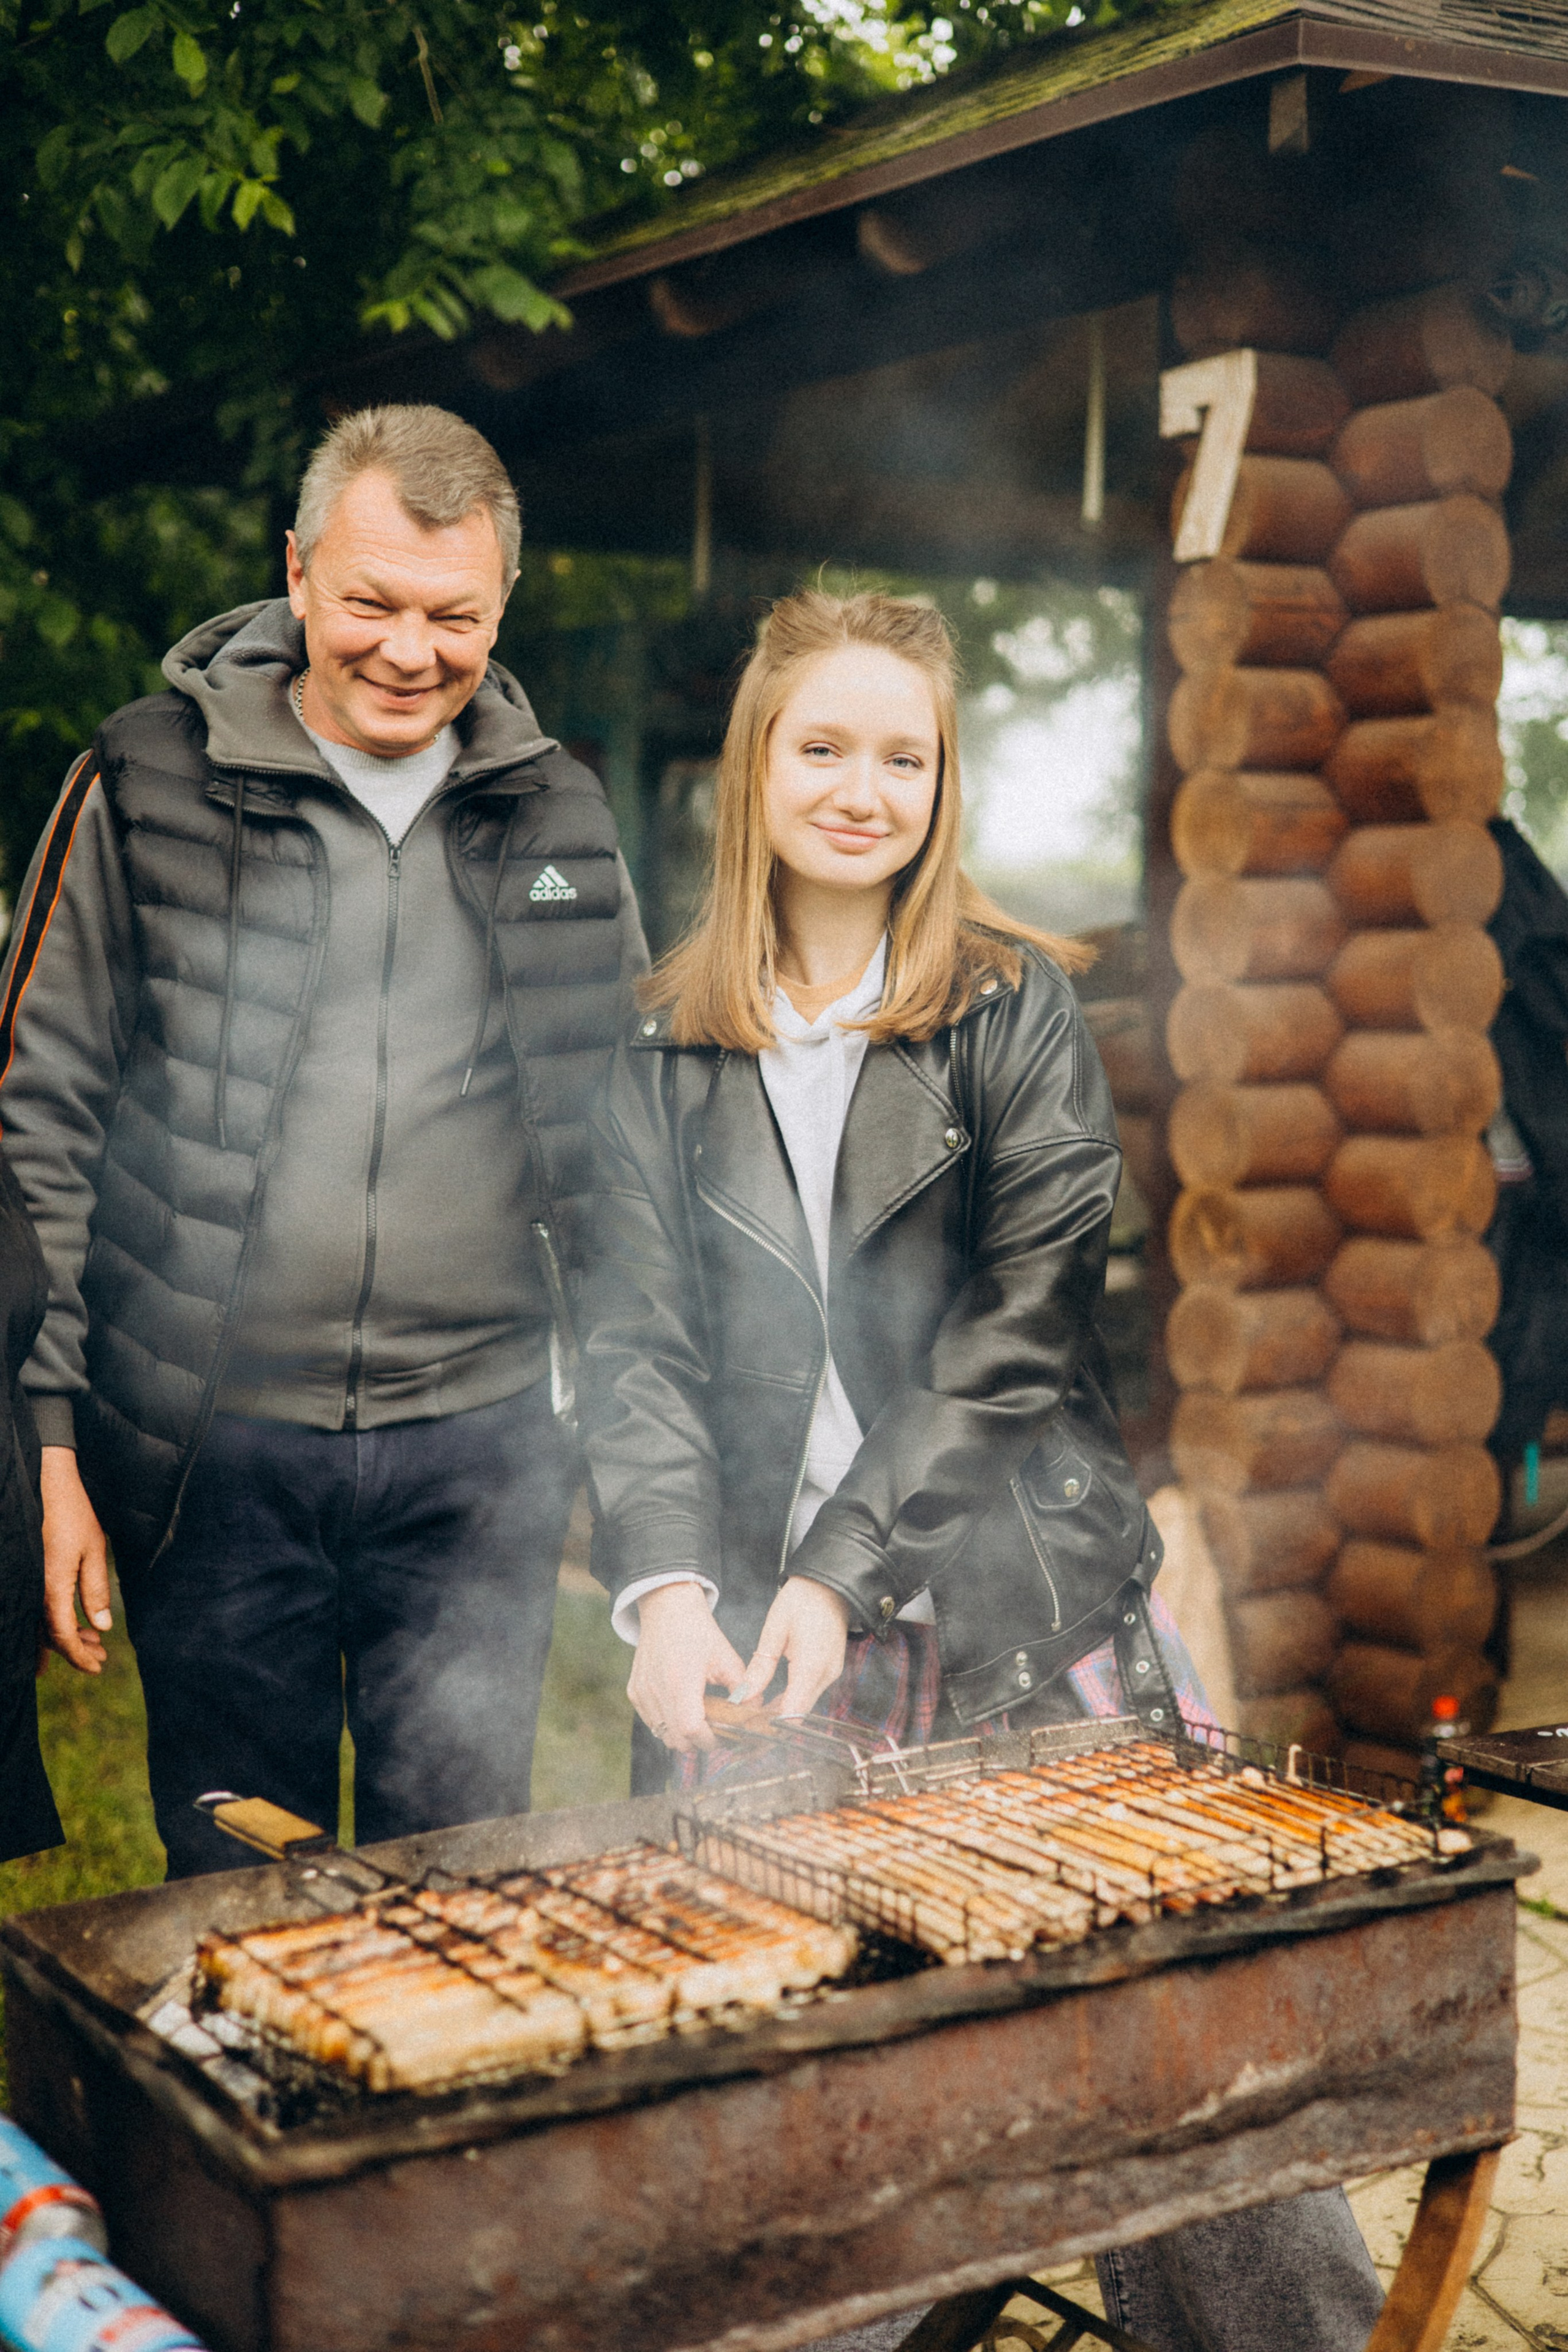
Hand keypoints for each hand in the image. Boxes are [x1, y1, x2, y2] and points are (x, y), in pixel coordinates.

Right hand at [40, 1447, 111, 1673]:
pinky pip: (34, 1609)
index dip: (79, 1656)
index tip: (98, 1667)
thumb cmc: (72, 1514)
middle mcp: (32, 1589)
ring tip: (93, 1641)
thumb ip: (95, 1590)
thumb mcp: (93, 1550)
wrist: (43, 1484)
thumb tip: (102, 1627)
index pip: (62, 1635)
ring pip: (39, 1625)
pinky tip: (73, 1623)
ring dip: (64, 1637)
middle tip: (99, 1658)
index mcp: (50, 1586)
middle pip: (48, 1636)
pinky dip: (53, 1621)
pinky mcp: (26, 1574)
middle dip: (74, 1651)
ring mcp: (26, 1582)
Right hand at [628, 1581, 745, 1752]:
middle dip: (698, 1742)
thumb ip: (743, 1688)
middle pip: (676, 1739)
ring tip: (699, 1718)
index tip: (723, 1737)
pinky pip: (652, 1721)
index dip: (709, 1740)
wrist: (667, 1609)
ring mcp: (642, 1692)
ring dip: (681, 1734)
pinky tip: (682, 1706)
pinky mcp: (634, 1692)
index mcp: (682, 1681)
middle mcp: (657, 1690)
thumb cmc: (698, 1631)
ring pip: (662, 1734)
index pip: (691, 1730)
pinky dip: (667, 1723)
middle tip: (714, 1731)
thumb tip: (755, 1713)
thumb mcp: (726, 1657)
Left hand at [732, 1577, 849, 1721]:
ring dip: (783, 1711)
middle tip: (747, 1725)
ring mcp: (831, 1673)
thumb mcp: (775, 1629)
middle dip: (774, 1722)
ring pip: (805, 1704)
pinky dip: (793, 1699)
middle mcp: (826, 1674)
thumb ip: (762, 1665)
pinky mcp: (831, 1669)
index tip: (751, 1731)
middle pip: (799, 1712)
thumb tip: (746, 1694)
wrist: (830, 1585)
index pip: (793, 1711)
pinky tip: (775, 1699)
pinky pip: (811, 1693)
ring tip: (756, 1715)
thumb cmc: (802, 1600)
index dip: (772, 1725)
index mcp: (811, 1665)